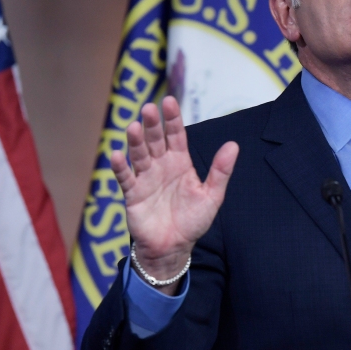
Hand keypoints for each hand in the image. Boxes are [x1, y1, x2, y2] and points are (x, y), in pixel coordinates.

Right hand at [111, 96, 238, 294]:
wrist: (174, 248)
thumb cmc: (193, 221)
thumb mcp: (212, 196)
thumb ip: (220, 171)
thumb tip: (233, 145)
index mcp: (181, 163)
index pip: (176, 136)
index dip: (173, 119)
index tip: (170, 101)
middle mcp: (161, 166)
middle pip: (156, 141)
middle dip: (153, 125)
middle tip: (149, 108)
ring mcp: (146, 178)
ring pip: (139, 155)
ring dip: (136, 141)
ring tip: (133, 127)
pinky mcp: (133, 194)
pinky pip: (126, 178)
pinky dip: (120, 167)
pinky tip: (117, 155)